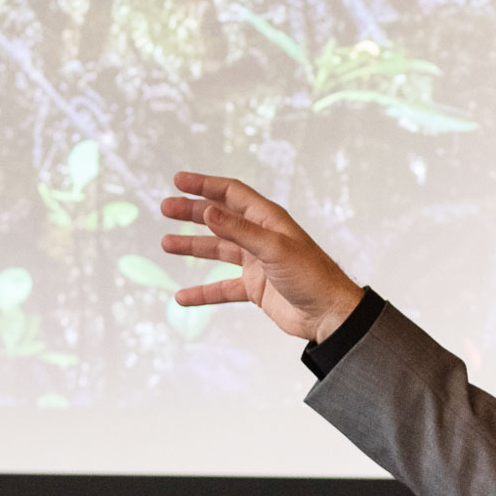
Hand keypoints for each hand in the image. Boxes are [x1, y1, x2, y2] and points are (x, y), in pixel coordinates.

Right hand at [159, 172, 362, 341]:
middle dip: (192, 212)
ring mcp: (257, 263)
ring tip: (166, 243)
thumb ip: (239, 230)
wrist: (329, 315)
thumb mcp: (274, 248)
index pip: (231, 194)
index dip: (205, 185)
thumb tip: (208, 210)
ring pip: (218, 251)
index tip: (178, 180)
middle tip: (165, 208)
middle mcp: (261, 237)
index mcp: (268, 220)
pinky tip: (183, 296)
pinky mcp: (255, 288)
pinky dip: (203, 292)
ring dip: (193, 247)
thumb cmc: (312, 276)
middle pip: (220, 219)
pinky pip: (222, 288)